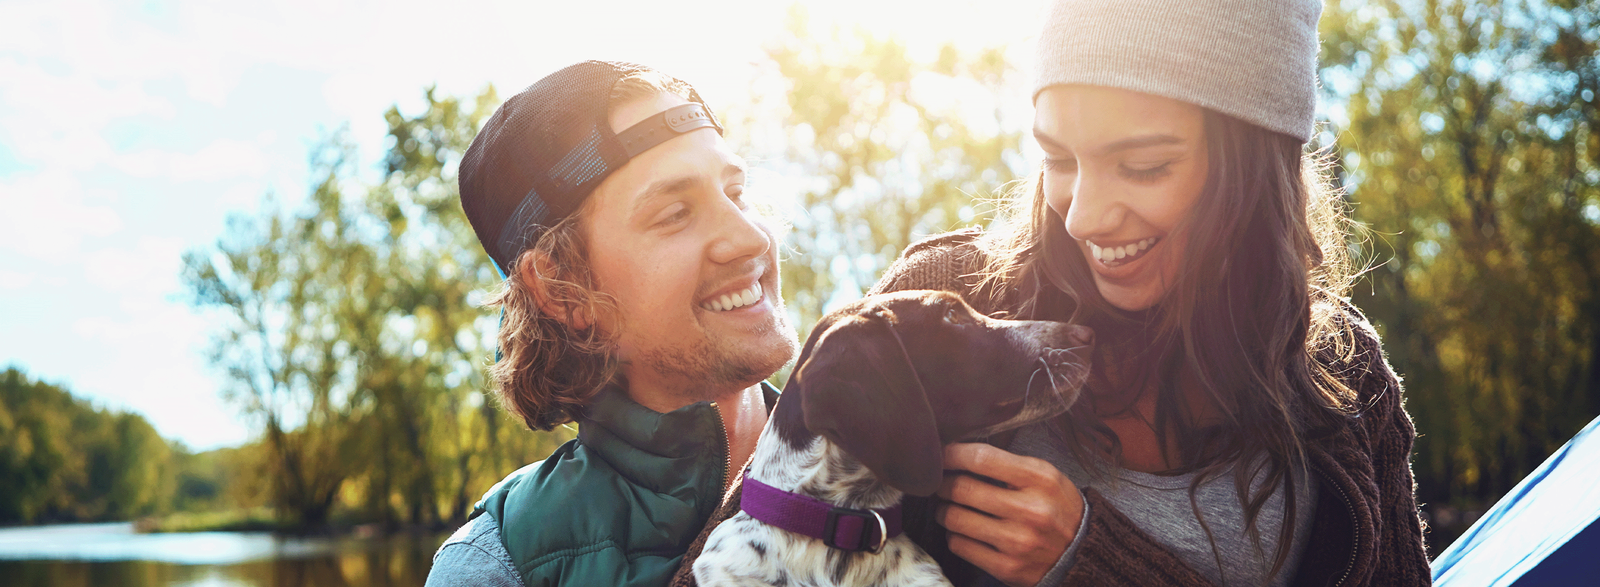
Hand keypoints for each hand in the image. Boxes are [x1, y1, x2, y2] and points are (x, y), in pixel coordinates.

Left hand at [935, 443, 1083, 586]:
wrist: (1083, 552)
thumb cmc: (1056, 507)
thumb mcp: (1045, 476)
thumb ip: (1008, 463)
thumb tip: (959, 453)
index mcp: (1040, 479)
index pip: (982, 458)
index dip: (952, 454)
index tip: (941, 455)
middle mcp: (1030, 510)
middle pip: (962, 488)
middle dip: (942, 483)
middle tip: (940, 483)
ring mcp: (1018, 541)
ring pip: (954, 518)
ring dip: (943, 510)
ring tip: (947, 506)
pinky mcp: (1007, 567)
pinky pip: (959, 545)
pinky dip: (954, 534)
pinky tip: (962, 530)